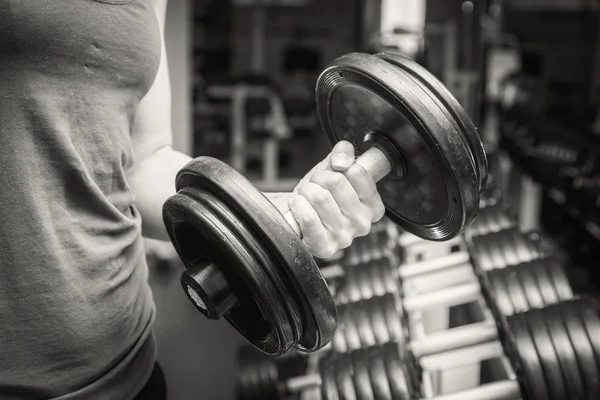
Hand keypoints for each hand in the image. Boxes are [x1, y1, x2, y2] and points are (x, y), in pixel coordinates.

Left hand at [288, 141, 384, 257]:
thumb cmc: (318, 193)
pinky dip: (298, 206)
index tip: (331, 175)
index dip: (336, 167)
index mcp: (373, 206)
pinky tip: (299, 207)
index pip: (357, 172)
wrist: (295, 213)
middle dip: (318, 178)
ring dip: (306, 191)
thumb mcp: (332, 168)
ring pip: (320, 197)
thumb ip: (343, 153)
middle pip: (336, 182)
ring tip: (306, 197)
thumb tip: (341, 162)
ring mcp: (344, 237)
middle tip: (314, 186)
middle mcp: (363, 224)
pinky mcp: (324, 247)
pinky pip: (309, 218)